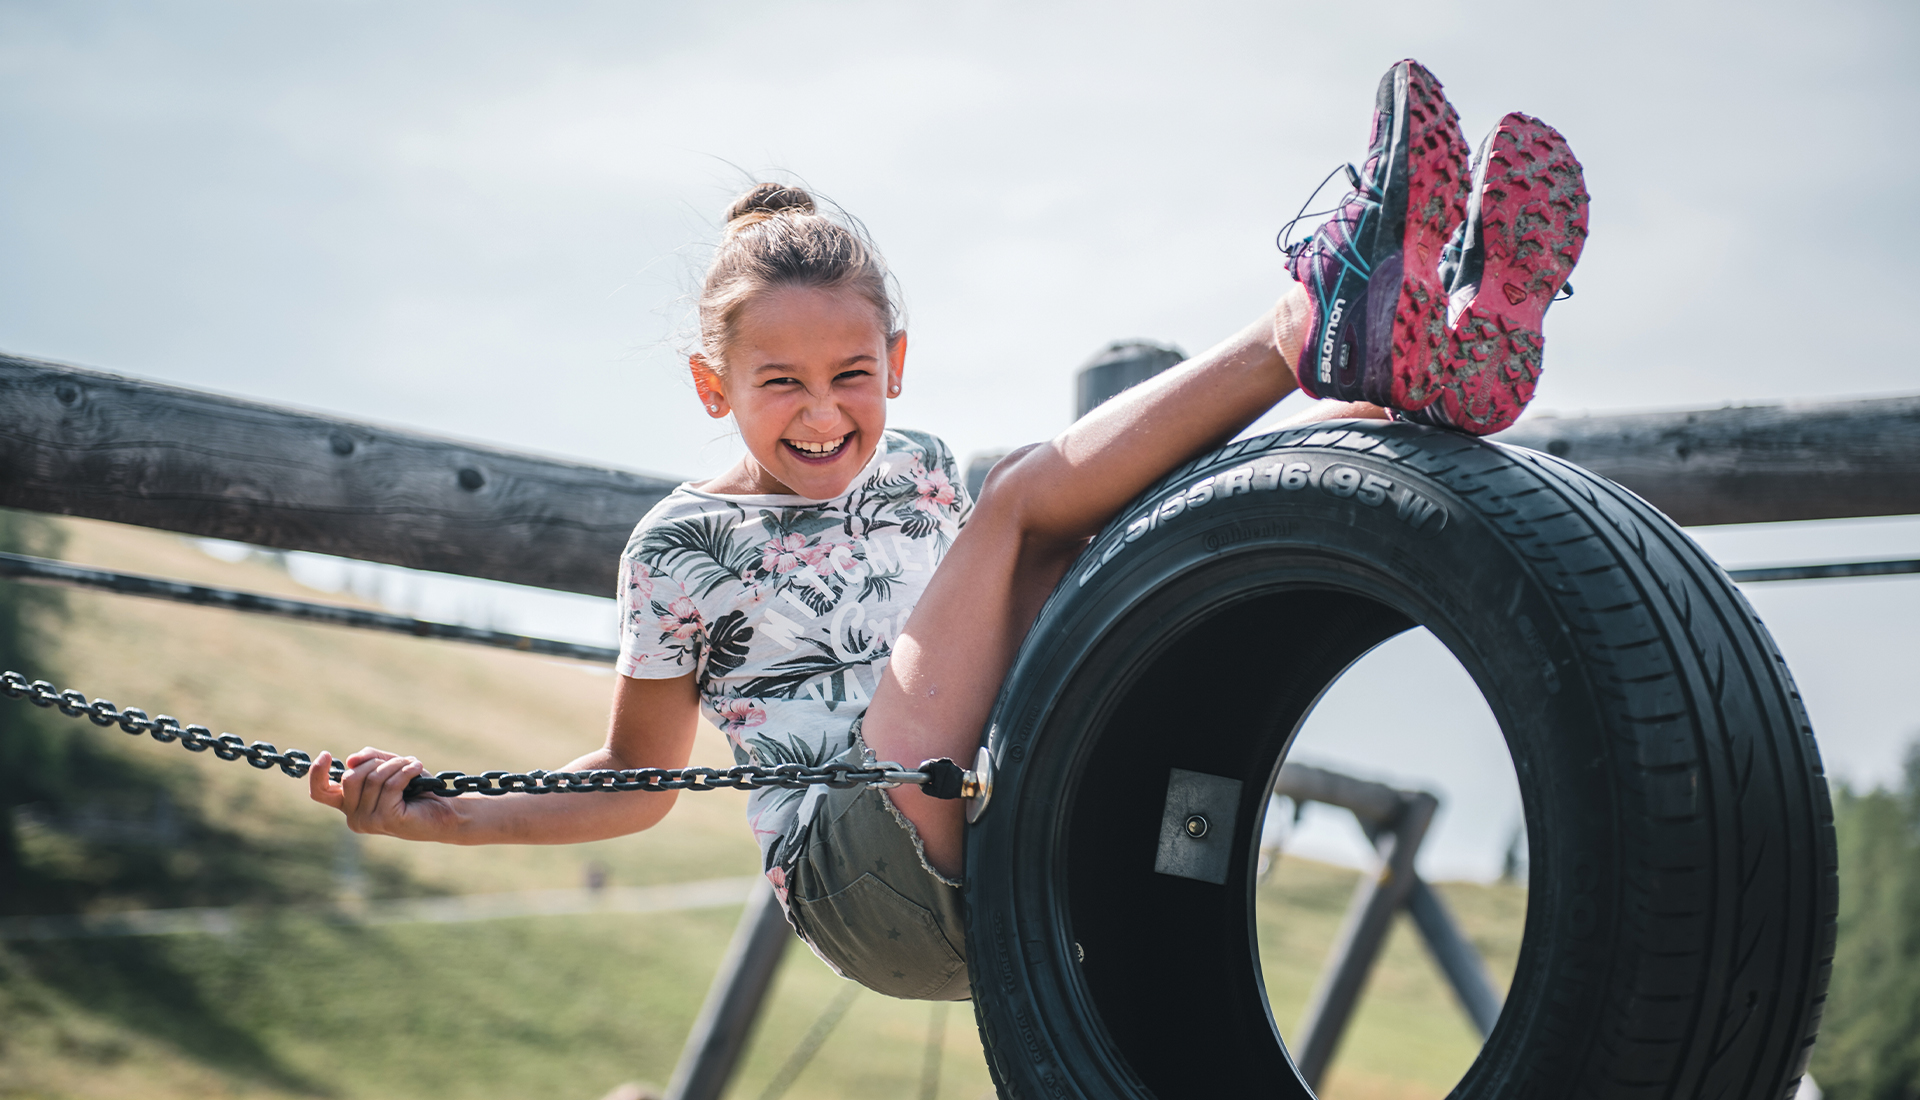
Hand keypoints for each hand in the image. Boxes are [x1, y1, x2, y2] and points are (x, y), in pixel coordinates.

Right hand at [309, 747, 464, 840]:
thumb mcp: (389, 767)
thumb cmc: (415, 789)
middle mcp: (353, 817)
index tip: (325, 754)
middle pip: (350, 777)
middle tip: (399, 761)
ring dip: (395, 765)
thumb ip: (369, 760)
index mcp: (349, 805)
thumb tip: (351, 761)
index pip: (320, 793)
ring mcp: (368, 822)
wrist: (444, 810)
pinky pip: (391, 785)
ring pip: (372, 779)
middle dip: (376, 762)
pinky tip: (417, 768)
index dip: (317, 773)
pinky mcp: (386, 820)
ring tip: (412, 765)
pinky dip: (406, 771)